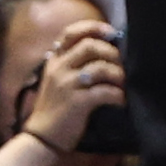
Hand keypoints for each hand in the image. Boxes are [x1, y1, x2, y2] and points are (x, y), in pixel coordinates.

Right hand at [12, 16, 125, 158]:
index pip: (71, 33)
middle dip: (111, 52)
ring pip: (99, 67)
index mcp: (54, 60)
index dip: (93, 28)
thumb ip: (69, 64)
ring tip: (123, 83)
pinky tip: (121, 100)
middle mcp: (59, 68)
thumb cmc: (53, 109)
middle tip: (120, 64)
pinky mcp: (77, 103)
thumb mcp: (55, 80)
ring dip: (117, 74)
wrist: (42, 138)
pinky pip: (104, 92)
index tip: (111, 32)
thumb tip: (99, 51)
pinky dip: (117, 95)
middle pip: (90, 46)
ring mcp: (67, 85)